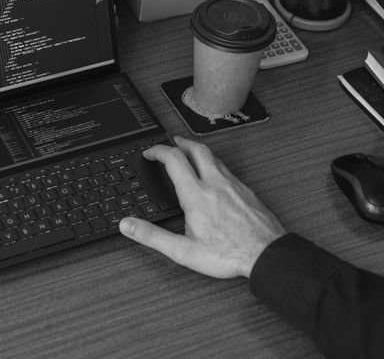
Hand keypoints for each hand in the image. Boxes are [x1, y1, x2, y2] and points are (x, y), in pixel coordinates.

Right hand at [119, 136, 285, 278]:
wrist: (267, 255)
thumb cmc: (229, 254)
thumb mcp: (183, 251)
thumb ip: (152, 236)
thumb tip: (128, 225)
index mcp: (196, 195)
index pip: (174, 159)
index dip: (158, 151)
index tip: (150, 153)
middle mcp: (215, 184)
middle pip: (196, 149)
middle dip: (180, 142)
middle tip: (171, 142)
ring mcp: (233, 185)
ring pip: (214, 157)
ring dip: (198, 151)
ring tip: (190, 154)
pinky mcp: (247, 191)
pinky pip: (228, 170)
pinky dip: (215, 165)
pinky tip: (214, 176)